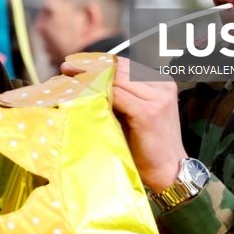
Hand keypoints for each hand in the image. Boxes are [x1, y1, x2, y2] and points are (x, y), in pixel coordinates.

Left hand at [63, 57, 186, 192]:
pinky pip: (116, 95)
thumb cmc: (147, 145)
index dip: (97, 61)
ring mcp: (156, 98)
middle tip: (66, 68)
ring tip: (69, 80)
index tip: (74, 62)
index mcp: (160, 82)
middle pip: (119, 68)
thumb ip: (119, 96)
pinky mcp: (147, 112)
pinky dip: (97, 93)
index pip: (124, 64)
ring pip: (116, 79)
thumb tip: (85, 81)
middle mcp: (161, 86)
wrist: (168, 172)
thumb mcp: (134, 113)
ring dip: (90, 78)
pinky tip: (81, 95)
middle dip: (90, 67)